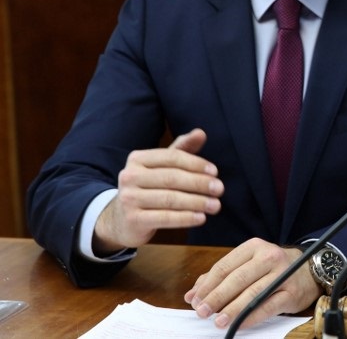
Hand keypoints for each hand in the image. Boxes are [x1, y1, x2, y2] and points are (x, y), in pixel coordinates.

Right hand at [93, 128, 222, 253]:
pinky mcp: (133, 220)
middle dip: (200, 184)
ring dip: (197, 202)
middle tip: (220, 189)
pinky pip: (165, 218)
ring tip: (216, 205)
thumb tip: (201, 133)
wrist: (120, 219)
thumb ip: (182, 149)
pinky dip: (186, 218)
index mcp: (138, 158)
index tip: (215, 172)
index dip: (196, 163)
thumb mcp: (162, 166)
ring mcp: (129, 198)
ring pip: (170, 199)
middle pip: (172, 178)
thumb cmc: (148, 187)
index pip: (172, 157)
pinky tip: (201, 218)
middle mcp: (129, 176)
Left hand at [184, 238, 320, 328]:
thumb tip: (193, 294)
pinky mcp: (291, 293)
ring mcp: (282, 274)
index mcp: (254, 247)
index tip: (195, 300)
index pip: (225, 266)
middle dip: (216, 297)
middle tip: (202, 311)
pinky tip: (237, 324)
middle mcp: (269, 257)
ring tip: (217, 321)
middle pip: (237, 279)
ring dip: (232, 309)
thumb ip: (220, 276)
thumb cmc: (273, 268)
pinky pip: (267, 307)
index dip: (207, 285)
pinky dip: (250, 318)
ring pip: (252, 294)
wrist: (309, 270)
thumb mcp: (248, 263)